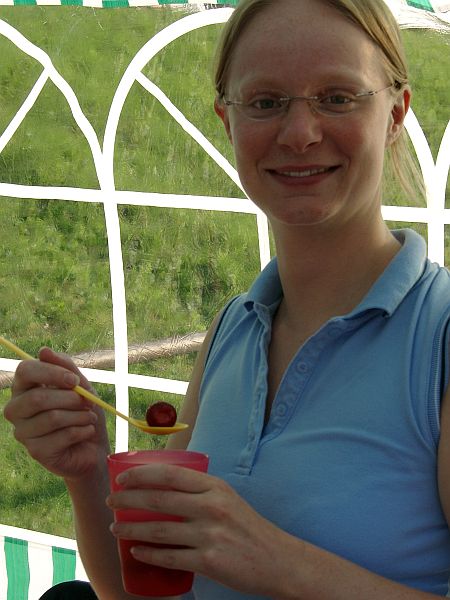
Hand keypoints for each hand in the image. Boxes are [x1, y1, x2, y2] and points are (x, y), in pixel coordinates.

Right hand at [3, 347, 109, 480]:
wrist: (93, 447)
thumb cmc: (83, 412)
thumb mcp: (80, 385)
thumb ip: (65, 367)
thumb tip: (43, 351)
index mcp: (24, 388)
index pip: (24, 371)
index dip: (51, 372)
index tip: (75, 380)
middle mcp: (16, 409)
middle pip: (37, 398)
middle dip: (70, 399)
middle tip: (88, 402)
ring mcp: (23, 432)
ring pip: (52, 418)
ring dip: (80, 416)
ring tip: (90, 417)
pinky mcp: (35, 452)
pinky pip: (62, 436)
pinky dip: (82, 430)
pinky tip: (87, 431)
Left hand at [106, 463, 296, 597]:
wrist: (275, 559)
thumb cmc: (247, 526)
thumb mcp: (226, 497)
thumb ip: (199, 490)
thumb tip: (162, 485)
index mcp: (214, 487)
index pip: (170, 474)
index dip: (141, 474)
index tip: (122, 478)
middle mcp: (211, 507)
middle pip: (159, 499)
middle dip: (128, 499)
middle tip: (112, 500)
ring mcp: (209, 535)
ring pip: (159, 529)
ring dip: (131, 528)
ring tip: (116, 527)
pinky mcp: (208, 562)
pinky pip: (169, 557)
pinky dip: (148, 554)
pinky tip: (135, 551)